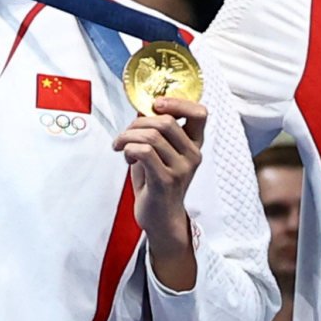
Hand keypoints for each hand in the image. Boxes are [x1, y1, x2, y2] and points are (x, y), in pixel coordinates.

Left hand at [118, 89, 209, 254]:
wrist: (159, 218)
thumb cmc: (156, 182)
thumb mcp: (158, 152)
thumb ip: (154, 129)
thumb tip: (141, 107)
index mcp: (194, 145)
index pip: (200, 113)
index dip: (177, 102)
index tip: (155, 105)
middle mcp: (193, 155)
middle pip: (166, 121)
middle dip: (137, 123)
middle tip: (125, 134)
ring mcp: (181, 169)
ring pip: (151, 135)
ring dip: (128, 136)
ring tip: (120, 146)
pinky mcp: (166, 180)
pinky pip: (144, 151)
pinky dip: (128, 149)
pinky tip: (126, 157)